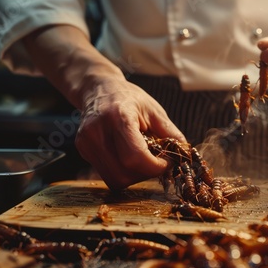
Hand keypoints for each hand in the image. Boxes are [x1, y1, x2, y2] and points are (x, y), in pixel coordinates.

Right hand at [76, 75, 185, 189]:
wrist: (98, 88)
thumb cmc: (129, 97)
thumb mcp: (154, 110)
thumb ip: (170, 133)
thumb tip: (185, 153)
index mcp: (118, 117)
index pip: (135, 157)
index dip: (155, 166)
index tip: (166, 161)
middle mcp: (97, 132)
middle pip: (124, 174)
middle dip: (145, 174)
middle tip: (156, 162)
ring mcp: (86, 142)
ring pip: (114, 179)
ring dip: (134, 176)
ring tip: (142, 159)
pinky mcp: (83, 150)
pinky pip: (107, 174)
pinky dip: (123, 171)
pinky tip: (128, 156)